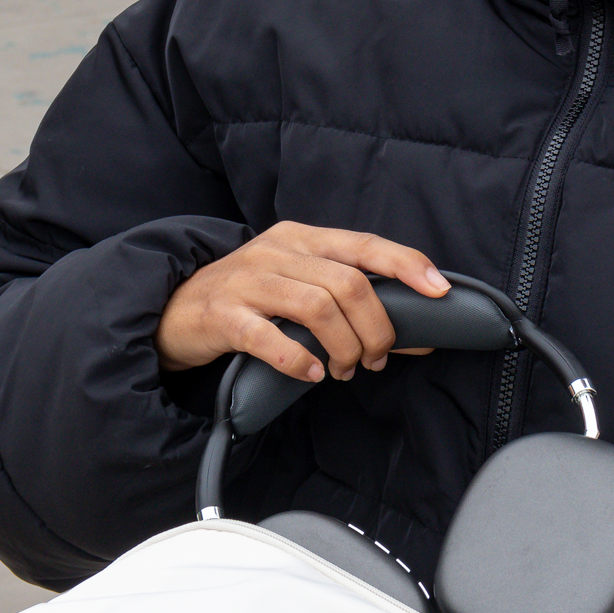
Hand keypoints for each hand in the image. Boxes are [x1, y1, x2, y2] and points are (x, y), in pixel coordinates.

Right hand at [155, 221, 448, 381]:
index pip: (364, 244)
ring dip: (343, 347)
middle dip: (374, 329)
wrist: (175, 311)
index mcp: (302, 239)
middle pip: (347, 284)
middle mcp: (277, 252)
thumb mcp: (299, 289)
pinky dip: (298, 359)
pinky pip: (268, 337)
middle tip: (376, 360)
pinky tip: (312, 373)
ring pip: (316, 307)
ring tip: (345, 371)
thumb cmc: (249, 303)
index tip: (439, 292)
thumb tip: (418, 339)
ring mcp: (247, 281)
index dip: (406, 265)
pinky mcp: (223, 315)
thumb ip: (349, 307)